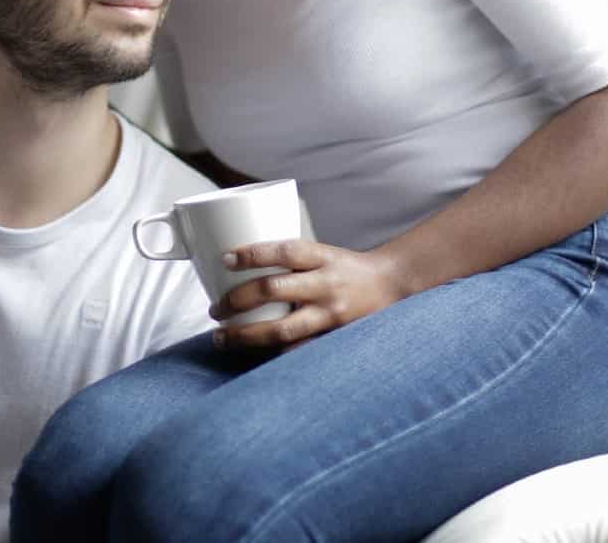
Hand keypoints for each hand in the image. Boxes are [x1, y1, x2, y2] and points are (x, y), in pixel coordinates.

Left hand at [211, 240, 410, 350]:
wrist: (392, 286)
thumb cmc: (346, 268)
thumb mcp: (322, 253)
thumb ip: (288, 260)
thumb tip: (234, 264)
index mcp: (323, 257)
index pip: (284, 251)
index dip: (253, 254)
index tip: (226, 259)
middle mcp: (326, 284)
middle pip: (275, 290)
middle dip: (238, 300)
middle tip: (215, 309)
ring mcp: (331, 315)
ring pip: (282, 330)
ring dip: (246, 335)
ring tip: (222, 338)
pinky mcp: (333, 339)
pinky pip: (297, 351)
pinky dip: (271, 355)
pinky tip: (250, 356)